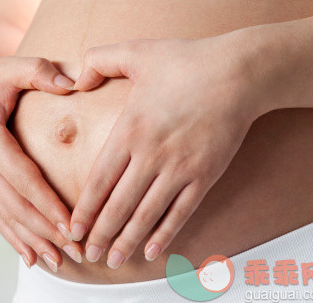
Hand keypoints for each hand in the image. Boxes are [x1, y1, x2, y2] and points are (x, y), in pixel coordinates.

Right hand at [0, 56, 82, 270]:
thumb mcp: (8, 67)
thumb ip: (39, 71)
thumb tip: (73, 83)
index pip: (22, 177)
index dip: (47, 203)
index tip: (71, 223)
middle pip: (16, 205)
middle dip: (46, 230)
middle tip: (76, 250)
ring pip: (7, 217)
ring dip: (33, 241)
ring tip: (60, 261)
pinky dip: (14, 238)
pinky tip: (30, 258)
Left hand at [70, 37, 262, 267]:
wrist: (239, 73)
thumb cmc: (187, 61)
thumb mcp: (136, 52)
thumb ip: (98, 61)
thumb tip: (75, 81)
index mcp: (131, 129)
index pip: (100, 180)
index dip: (85, 209)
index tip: (73, 229)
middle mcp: (152, 155)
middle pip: (119, 205)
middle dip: (100, 233)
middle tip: (85, 254)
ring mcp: (180, 168)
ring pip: (147, 214)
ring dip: (127, 240)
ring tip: (113, 260)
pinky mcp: (205, 176)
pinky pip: (181, 212)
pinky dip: (165, 234)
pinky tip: (151, 250)